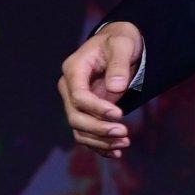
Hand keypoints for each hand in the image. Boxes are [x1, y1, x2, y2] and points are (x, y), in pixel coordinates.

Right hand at [58, 22, 142, 159]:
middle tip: (124, 133)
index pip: (78, 96)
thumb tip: (115, 88)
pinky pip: (87, 134)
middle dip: (99, 128)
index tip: (119, 115)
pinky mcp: (85, 113)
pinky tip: (117, 152)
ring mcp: (75, 103)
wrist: (118, 47)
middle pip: (75, 117)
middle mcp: (69, 88)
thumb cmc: (119, 42)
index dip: (96, 109)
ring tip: (125, 143)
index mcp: (74, 69)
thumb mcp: (123, 45)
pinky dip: (100, 146)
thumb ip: (119, 64)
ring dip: (100, 141)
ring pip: (79, 130)